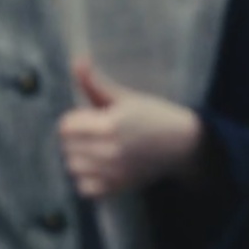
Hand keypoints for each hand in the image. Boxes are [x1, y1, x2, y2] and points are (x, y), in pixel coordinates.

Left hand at [58, 59, 204, 198]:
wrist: (182, 143)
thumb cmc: (152, 115)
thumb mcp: (124, 96)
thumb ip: (94, 82)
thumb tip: (77, 59)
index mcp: (109, 125)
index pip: (66, 127)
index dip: (73, 120)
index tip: (87, 118)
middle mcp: (110, 150)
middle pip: (67, 147)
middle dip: (74, 138)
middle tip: (91, 133)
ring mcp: (115, 171)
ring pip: (73, 168)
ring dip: (78, 158)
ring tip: (93, 150)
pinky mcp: (120, 186)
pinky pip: (86, 189)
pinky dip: (87, 180)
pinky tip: (97, 169)